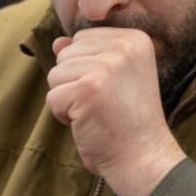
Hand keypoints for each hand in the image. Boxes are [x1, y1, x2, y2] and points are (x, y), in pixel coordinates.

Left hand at [46, 27, 185, 195]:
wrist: (144, 158)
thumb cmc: (128, 120)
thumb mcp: (114, 77)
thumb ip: (88, 54)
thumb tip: (57, 42)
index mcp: (135, 39)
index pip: (83, 38)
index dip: (87, 68)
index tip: (111, 89)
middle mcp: (123, 47)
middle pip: (66, 53)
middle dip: (74, 81)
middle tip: (102, 102)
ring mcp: (106, 67)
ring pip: (56, 74)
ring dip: (68, 98)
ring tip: (96, 111)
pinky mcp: (87, 89)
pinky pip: (52, 97)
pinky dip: (63, 115)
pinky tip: (88, 122)